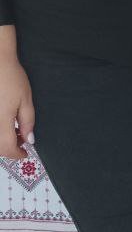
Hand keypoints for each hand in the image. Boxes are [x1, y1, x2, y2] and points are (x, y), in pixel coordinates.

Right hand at [0, 31, 34, 159]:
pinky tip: (5, 123)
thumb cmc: (11, 77)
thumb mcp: (26, 99)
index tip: (25, 153)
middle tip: (22, 140)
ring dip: (2, 141)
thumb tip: (29, 140)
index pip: (7, 148)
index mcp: (1, 120)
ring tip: (14, 130)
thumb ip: (28, 122)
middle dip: (9, 148)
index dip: (17, 154)